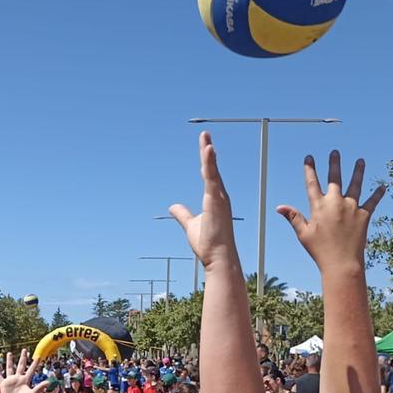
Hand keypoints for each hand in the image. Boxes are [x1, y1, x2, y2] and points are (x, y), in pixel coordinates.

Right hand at [0, 351, 49, 392]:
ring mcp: (11, 380)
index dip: (35, 364)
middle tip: (24, 350)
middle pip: (21, 365)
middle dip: (23, 358)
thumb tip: (48, 382)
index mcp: (26, 380)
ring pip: (10, 368)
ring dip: (9, 361)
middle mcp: (18, 378)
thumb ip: (39, 387)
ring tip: (9, 353)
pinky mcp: (4, 383)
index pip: (31, 370)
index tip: (38, 357)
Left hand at [169, 132, 236, 272]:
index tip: (205, 145)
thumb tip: (173, 206)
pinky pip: (212, 178)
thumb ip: (183, 214)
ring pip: (212, 171)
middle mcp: (219, 196)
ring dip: (209, 154)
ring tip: (205, 137)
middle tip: (204, 134)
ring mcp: (219, 198)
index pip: (209, 175)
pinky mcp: (217, 201)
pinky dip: (210, 164)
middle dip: (208, 151)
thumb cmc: (208, 243)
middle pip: (212, 169)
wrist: (218, 258)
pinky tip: (208, 150)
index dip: (207, 160)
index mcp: (214, 200)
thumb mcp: (190, 225)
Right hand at [276, 150, 384, 271]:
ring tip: (360, 161)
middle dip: (334, 164)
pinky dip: (377, 194)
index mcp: (319, 206)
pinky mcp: (364, 216)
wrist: (342, 263)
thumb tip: (279, 207)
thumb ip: (293, 217)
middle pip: (335, 178)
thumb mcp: (303, 234)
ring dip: (358, 172)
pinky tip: (382, 187)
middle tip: (335, 152)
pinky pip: (372, 202)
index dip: (310, 169)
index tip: (309, 157)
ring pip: (355, 185)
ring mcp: (351, 208)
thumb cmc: (320, 250)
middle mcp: (335, 203)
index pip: (312, 183)